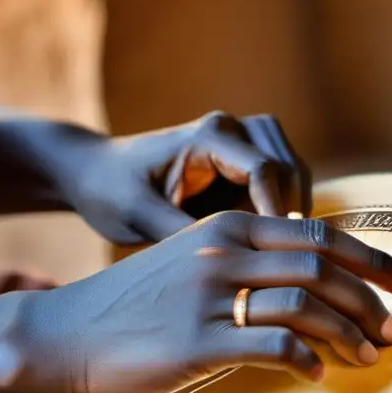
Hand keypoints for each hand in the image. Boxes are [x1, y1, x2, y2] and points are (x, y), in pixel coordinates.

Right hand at [20, 212, 391, 392]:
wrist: (59, 336)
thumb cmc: (133, 309)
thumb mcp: (191, 268)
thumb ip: (246, 266)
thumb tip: (309, 289)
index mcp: (226, 228)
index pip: (318, 234)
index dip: (371, 258)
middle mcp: (223, 252)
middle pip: (322, 266)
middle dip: (371, 298)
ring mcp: (209, 296)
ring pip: (306, 305)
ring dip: (349, 333)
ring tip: (367, 356)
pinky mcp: (196, 343)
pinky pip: (273, 348)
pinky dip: (307, 362)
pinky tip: (316, 376)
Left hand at [60, 112, 311, 244]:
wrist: (95, 174)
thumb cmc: (110, 192)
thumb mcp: (140, 216)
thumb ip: (184, 233)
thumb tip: (227, 260)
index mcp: (207, 135)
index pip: (264, 169)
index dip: (276, 212)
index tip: (273, 254)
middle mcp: (232, 130)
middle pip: (289, 168)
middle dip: (291, 214)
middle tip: (280, 261)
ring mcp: (243, 143)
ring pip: (296, 173)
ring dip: (294, 212)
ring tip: (278, 254)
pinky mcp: (246, 164)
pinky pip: (286, 185)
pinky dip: (288, 212)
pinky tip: (273, 246)